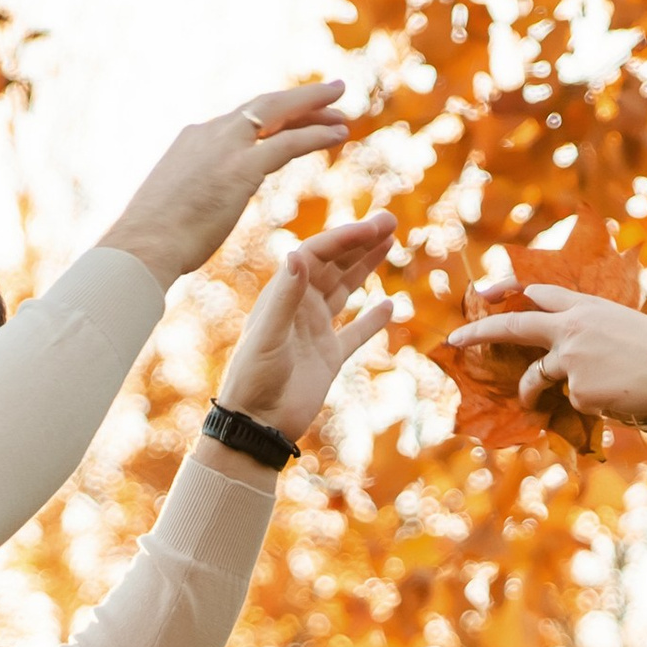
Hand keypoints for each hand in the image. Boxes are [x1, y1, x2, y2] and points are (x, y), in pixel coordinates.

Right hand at [102, 82, 362, 290]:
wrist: (140, 246)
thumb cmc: (153, 240)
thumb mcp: (175, 205)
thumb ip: (193, 194)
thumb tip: (195, 206)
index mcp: (193, 141)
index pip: (240, 120)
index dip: (272, 115)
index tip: (293, 114)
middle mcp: (209, 134)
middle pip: (263, 106)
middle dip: (299, 97)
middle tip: (330, 92)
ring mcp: (225, 147)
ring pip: (279, 114)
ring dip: (314, 106)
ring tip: (343, 107)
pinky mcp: (240, 169)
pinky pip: (287, 143)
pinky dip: (315, 135)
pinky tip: (338, 134)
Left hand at [217, 216, 398, 444]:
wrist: (257, 424)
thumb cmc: (255, 379)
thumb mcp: (269, 335)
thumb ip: (285, 297)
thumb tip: (298, 255)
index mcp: (284, 294)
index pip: (318, 254)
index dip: (346, 237)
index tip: (373, 227)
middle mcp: (300, 307)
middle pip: (334, 264)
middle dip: (361, 242)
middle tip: (391, 222)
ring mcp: (316, 331)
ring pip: (345, 290)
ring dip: (366, 267)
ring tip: (390, 244)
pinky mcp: (328, 358)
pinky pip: (354, 333)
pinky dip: (372, 320)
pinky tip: (390, 306)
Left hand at [447, 282, 646, 427]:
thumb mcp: (624, 328)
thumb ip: (593, 334)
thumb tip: (569, 359)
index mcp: (585, 306)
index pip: (538, 292)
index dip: (508, 290)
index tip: (484, 294)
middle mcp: (571, 327)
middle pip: (514, 325)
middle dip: (478, 331)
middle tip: (453, 339)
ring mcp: (571, 358)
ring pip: (537, 377)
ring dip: (528, 392)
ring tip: (528, 403)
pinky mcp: (577, 389)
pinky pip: (573, 403)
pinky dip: (590, 406)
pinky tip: (615, 401)